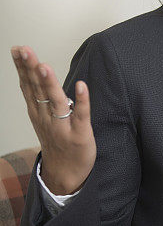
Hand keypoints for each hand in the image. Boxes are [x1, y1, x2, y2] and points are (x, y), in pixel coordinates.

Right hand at [10, 45, 95, 194]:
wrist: (65, 176)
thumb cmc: (56, 142)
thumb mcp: (41, 118)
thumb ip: (39, 96)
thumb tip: (34, 71)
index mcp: (37, 112)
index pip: (28, 85)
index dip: (22, 67)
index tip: (17, 49)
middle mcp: (47, 118)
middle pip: (37, 90)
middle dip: (30, 68)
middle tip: (24, 49)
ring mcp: (63, 126)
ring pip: (55, 101)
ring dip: (49, 83)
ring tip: (44, 65)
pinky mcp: (80, 134)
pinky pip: (80, 115)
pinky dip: (82, 101)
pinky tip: (81, 86)